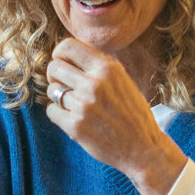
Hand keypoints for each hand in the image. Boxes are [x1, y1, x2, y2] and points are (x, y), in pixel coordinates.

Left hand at [45, 39, 186, 194]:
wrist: (143, 148)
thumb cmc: (132, 113)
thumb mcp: (122, 79)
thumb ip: (98, 64)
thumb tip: (67, 52)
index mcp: (107, 68)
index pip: (67, 46)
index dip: (60, 54)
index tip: (63, 64)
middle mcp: (94, 84)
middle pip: (54, 67)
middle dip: (55, 76)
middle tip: (65, 86)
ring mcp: (84, 105)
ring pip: (52, 90)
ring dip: (59, 97)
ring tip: (75, 105)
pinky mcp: (75, 126)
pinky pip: (51, 111)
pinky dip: (59, 115)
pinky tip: (74, 119)